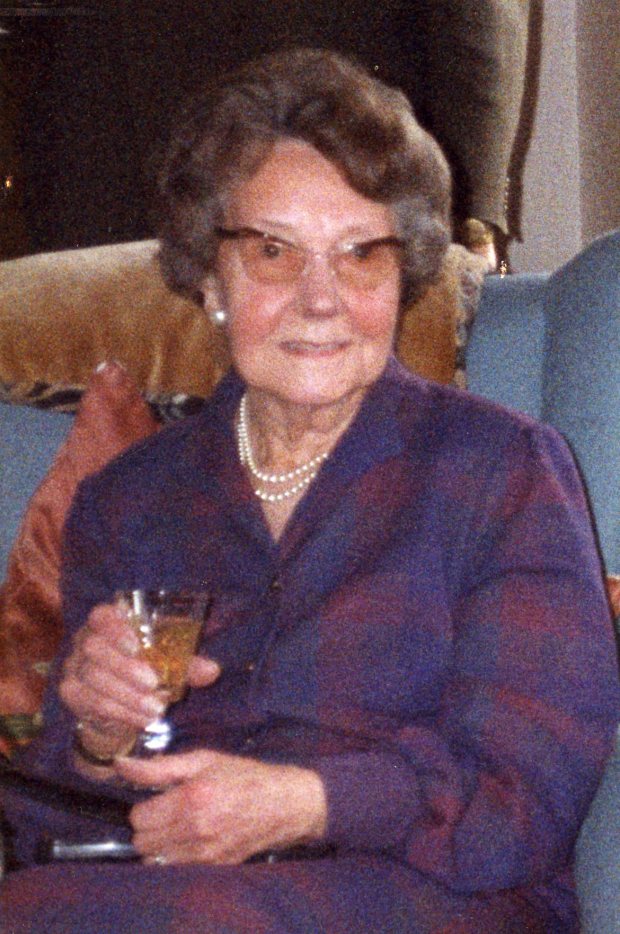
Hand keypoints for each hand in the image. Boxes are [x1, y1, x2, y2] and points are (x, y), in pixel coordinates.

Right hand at [60, 603, 220, 759]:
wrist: (121, 708)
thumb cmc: (146, 672)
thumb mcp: (169, 664)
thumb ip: (187, 664)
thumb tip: (212, 670)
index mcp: (108, 623)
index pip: (101, 615)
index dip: (115, 628)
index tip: (136, 645)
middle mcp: (85, 641)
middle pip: (95, 648)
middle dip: (125, 667)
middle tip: (153, 683)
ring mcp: (74, 667)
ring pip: (94, 678)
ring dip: (127, 695)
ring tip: (156, 708)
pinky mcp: (72, 693)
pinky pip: (91, 702)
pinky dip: (120, 711)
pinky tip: (142, 718)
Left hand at [115, 749, 326, 864]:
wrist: (283, 804)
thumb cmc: (243, 776)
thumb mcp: (203, 760)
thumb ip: (159, 766)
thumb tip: (121, 765)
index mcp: (191, 799)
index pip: (138, 817)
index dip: (145, 805)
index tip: (159, 798)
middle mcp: (195, 830)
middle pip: (142, 843)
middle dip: (149, 826)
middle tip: (166, 812)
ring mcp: (204, 854)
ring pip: (154, 861)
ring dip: (159, 845)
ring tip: (177, 827)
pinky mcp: (213, 868)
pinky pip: (175, 870)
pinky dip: (174, 858)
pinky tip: (189, 841)